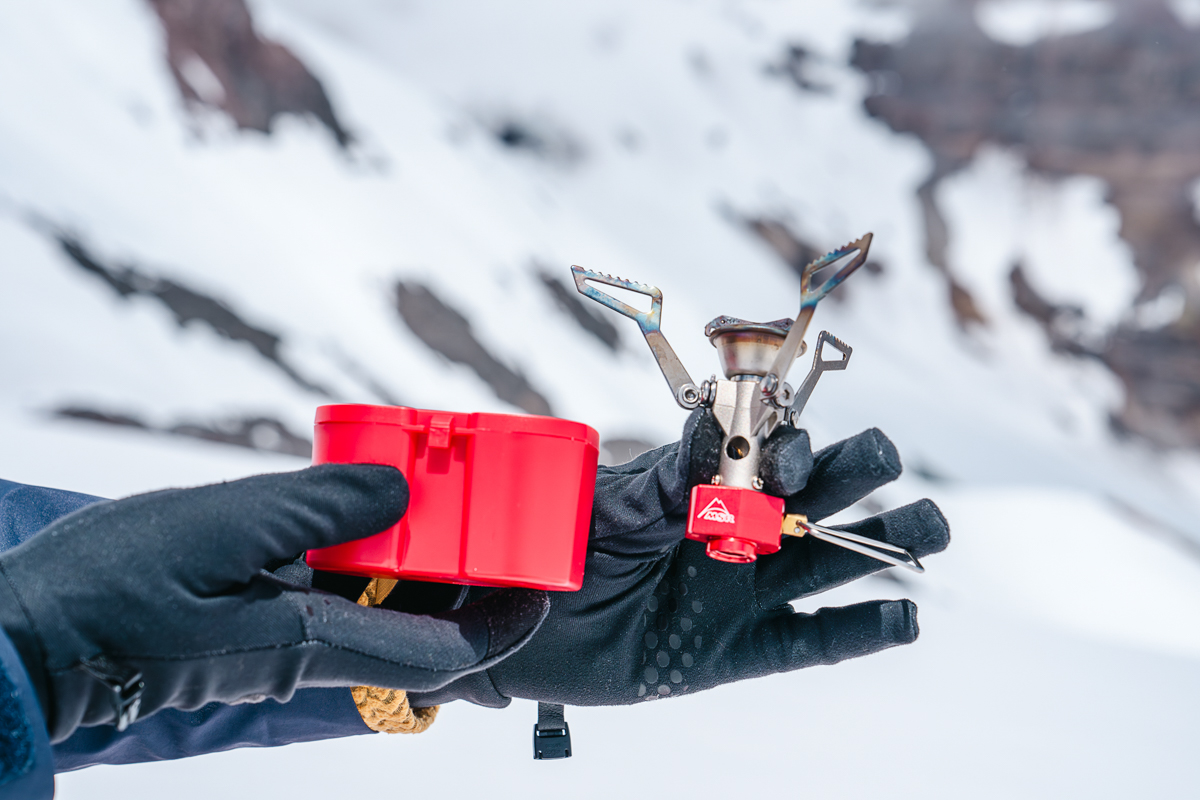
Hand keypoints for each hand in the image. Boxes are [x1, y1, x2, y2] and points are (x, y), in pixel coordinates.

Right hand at [0, 465, 548, 741]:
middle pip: (416, 627)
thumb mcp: (213, 529)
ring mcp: (280, 643)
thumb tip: (400, 493)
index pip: (440, 654)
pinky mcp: (251, 626)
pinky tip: (358, 512)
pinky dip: (361, 556)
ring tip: (440, 502)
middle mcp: (307, 652)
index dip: (501, 627)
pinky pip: (330, 595)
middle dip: (466, 581)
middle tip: (498, 520)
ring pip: (376, 608)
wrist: (30, 642)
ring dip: (416, 564)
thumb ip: (312, 509)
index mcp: (310, 642)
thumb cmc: (106, 591)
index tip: (542, 591)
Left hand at [408, 411, 948, 707]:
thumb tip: (726, 424)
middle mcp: (732, 534)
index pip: (766, 456)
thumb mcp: (614, 508)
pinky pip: (806, 641)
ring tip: (930, 529)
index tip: (787, 456)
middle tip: (889, 458)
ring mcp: (739, 593)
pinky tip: (904, 617)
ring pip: (824, 564)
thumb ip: (674, 477)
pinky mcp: (735, 652)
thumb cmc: (558, 550)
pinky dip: (856, 631)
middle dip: (852, 477)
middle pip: (810, 499)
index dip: (786, 451)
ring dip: (877, 546)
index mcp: (703, 485)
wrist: (517, 625)